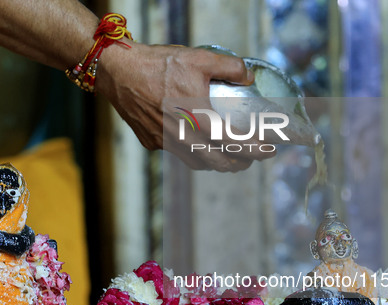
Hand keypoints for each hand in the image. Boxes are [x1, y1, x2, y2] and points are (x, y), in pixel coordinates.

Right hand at [97, 43, 276, 171]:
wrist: (119, 72)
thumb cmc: (157, 65)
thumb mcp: (200, 59)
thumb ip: (230, 68)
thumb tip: (248, 76)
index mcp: (200, 121)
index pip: (237, 143)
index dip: (257, 150)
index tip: (269, 150)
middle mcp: (184, 138)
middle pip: (220, 162)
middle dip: (240, 163)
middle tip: (251, 158)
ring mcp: (166, 143)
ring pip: (198, 163)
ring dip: (217, 163)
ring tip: (226, 156)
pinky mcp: (151, 142)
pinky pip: (177, 153)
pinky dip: (192, 153)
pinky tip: (194, 143)